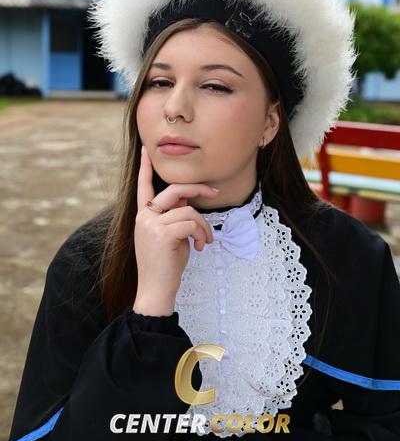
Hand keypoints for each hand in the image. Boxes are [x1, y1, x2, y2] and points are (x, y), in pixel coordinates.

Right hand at [133, 145, 219, 315]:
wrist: (155, 291)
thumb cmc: (165, 266)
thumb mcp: (170, 236)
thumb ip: (175, 216)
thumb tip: (189, 202)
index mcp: (143, 216)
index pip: (143, 186)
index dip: (145, 167)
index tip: (146, 149)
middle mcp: (144, 216)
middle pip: (175, 189)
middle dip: (198, 188)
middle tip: (215, 191)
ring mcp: (151, 224)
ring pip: (189, 210)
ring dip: (204, 225)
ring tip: (204, 241)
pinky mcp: (162, 234)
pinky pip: (192, 223)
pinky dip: (202, 233)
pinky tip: (200, 247)